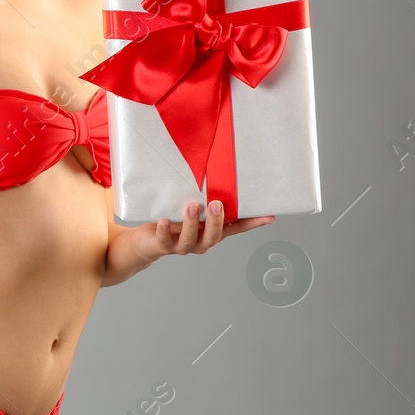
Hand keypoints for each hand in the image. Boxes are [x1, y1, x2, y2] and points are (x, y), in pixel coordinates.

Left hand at [146, 198, 274, 257]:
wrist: (146, 240)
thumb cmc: (172, 219)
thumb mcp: (190, 206)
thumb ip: (202, 196)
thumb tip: (216, 169)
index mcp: (211, 231)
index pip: (235, 229)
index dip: (251, 224)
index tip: (269, 217)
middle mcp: (200, 241)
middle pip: (214, 236)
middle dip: (216, 221)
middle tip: (216, 204)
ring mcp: (182, 245)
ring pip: (190, 239)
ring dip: (192, 223)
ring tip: (192, 206)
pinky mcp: (162, 246)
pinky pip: (164, 240)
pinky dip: (164, 231)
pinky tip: (163, 221)